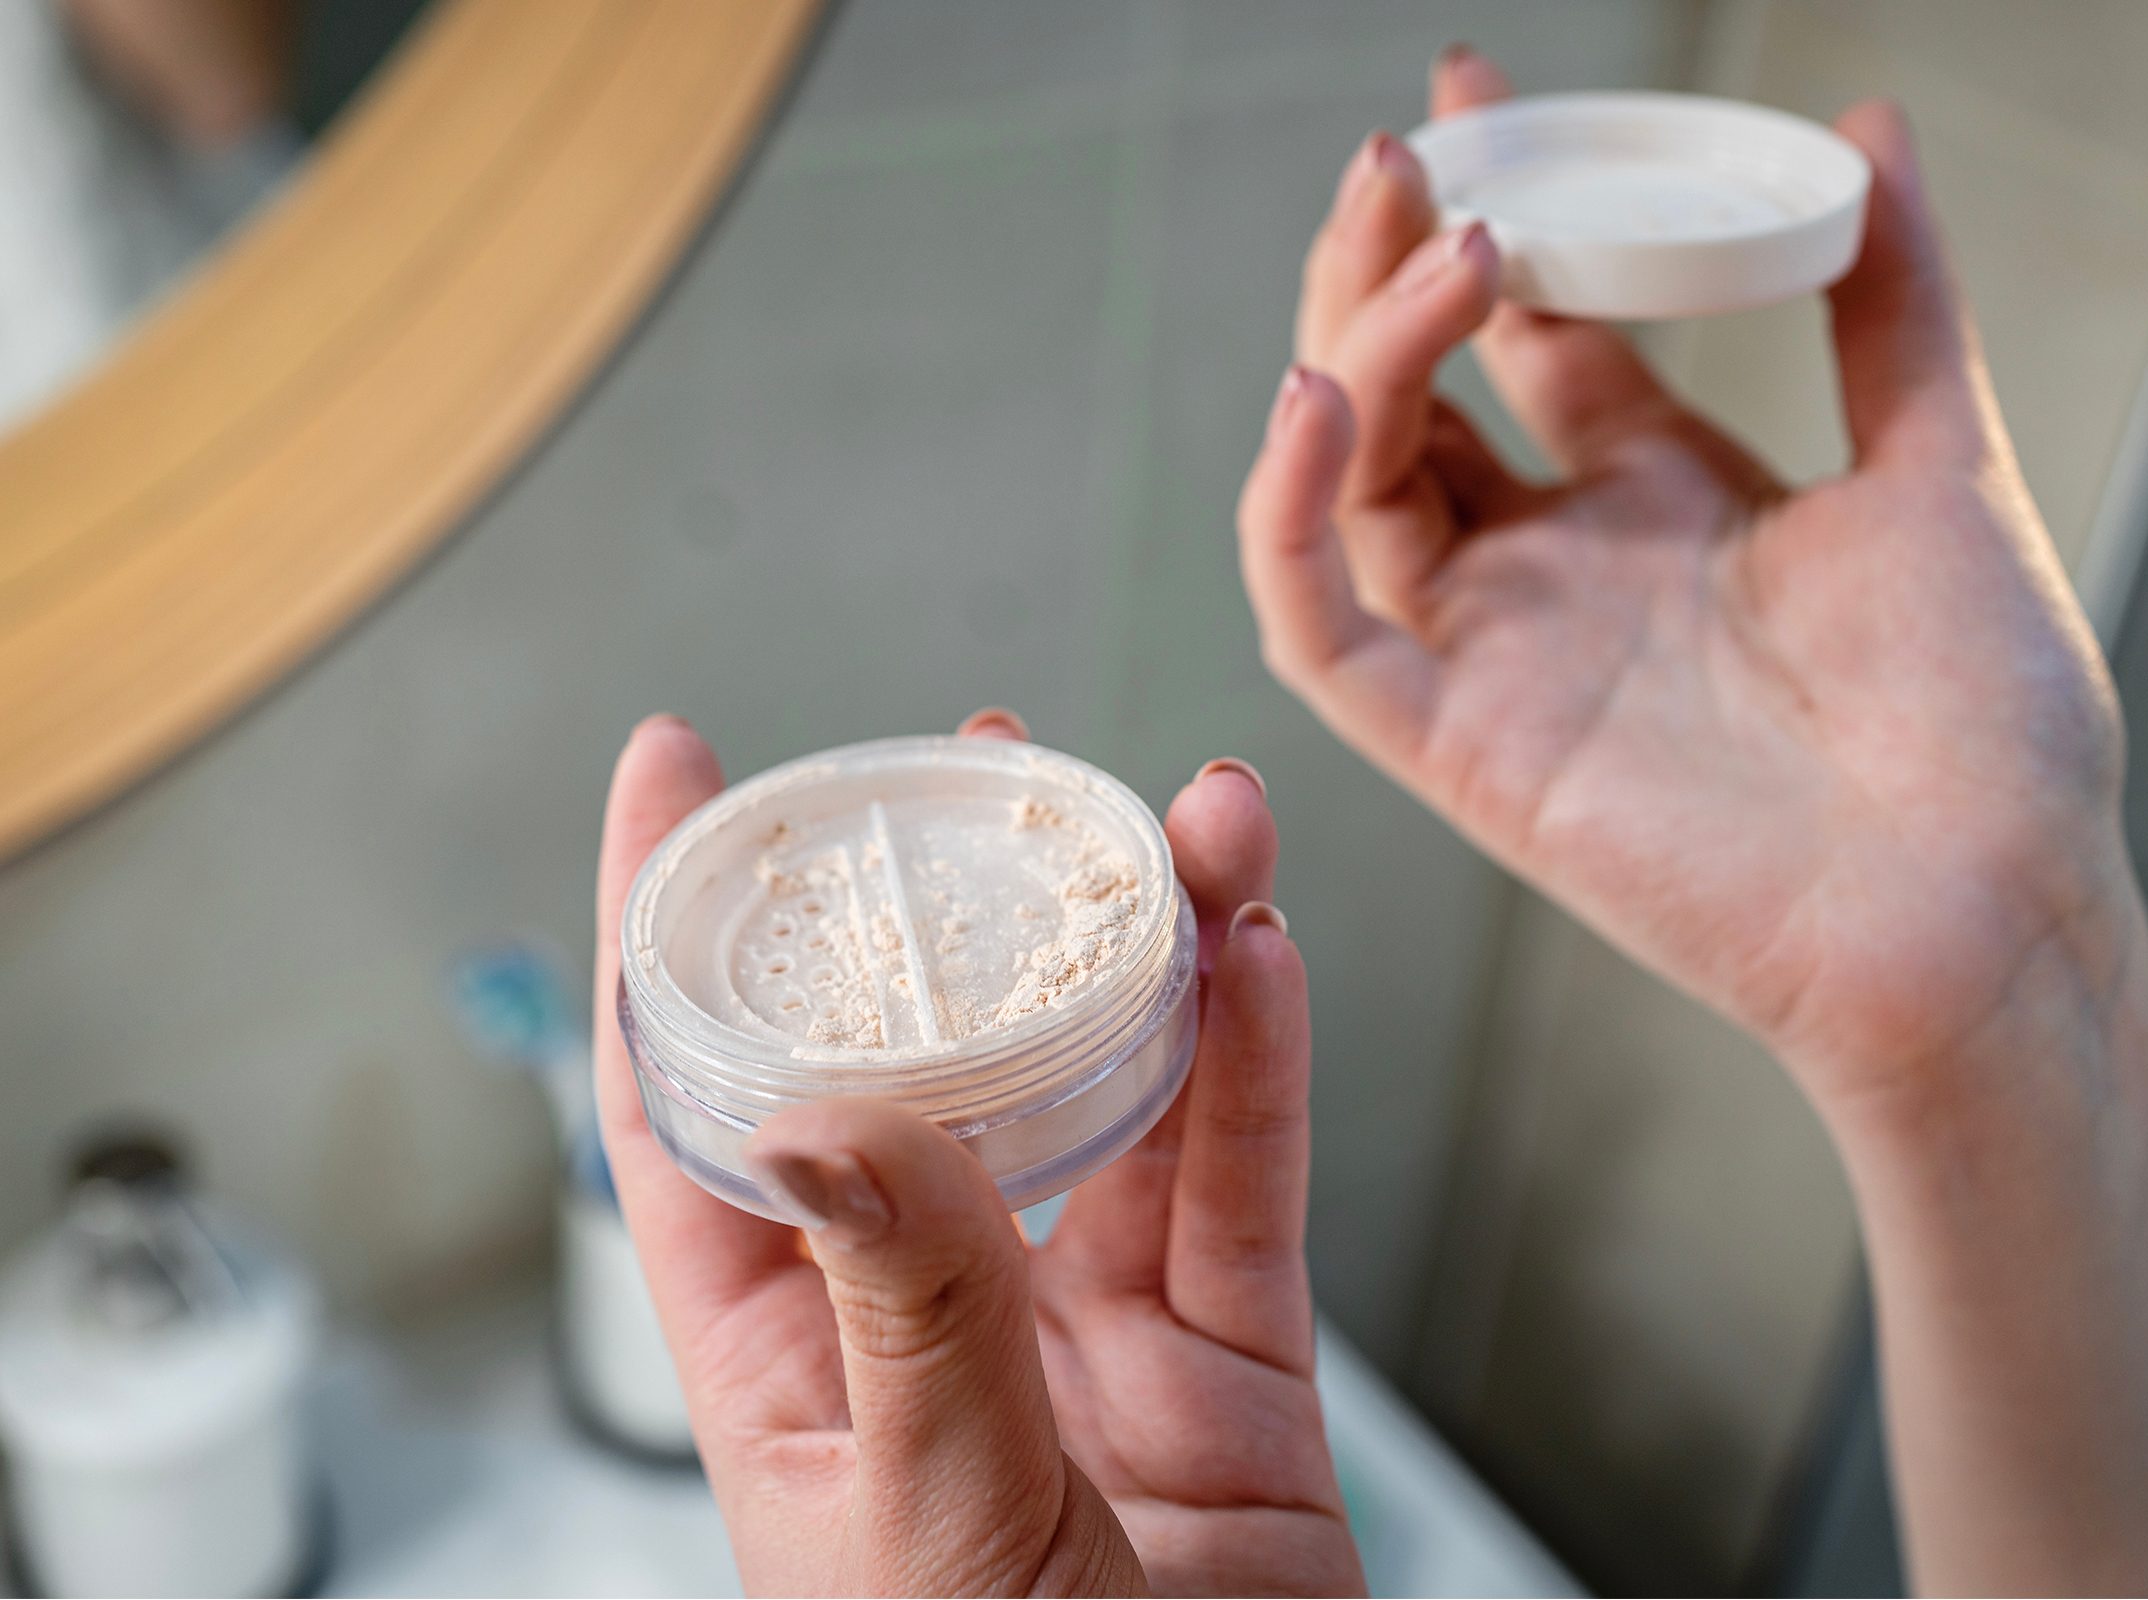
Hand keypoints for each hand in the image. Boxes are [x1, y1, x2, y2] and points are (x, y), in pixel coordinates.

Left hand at [593, 711, 1361, 1595]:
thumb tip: (831, 1112)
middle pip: (936, 1065)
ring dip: (1154, 950)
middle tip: (990, 762)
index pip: (703, 1113)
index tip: (679, 776)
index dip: (676, 936)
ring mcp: (1090, 1340)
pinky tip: (1261, 961)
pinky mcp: (1231, 1368)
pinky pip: (1245, 1187)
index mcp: (799, 1367)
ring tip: (1189, 824)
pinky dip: (1261, 1068)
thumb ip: (906, 1315)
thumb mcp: (930, 1531)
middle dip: (957, 905)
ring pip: (1117, 1096)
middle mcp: (937, 1324)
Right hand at [1240, 51, 2124, 1117]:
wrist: (1990, 910)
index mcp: (1663, 500)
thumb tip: (1866, 125)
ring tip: (1420, 231)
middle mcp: (1562, 568)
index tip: (1474, 88)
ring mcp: (1499, 653)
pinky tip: (1322, 397)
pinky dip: (1288, 513)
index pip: (1528, 335)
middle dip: (1391, 260)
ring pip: (1348, 484)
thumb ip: (1892, 301)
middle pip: (1415, 392)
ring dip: (1353, 347)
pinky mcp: (1457, 746)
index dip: (1489, 212)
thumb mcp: (1944, 466)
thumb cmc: (1988, 726)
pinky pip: (1318, 625)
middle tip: (1416, 143)